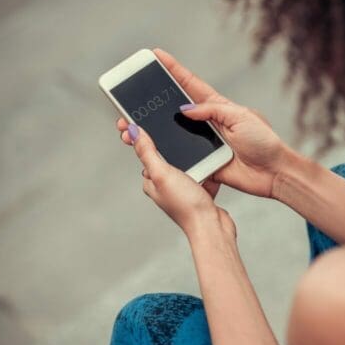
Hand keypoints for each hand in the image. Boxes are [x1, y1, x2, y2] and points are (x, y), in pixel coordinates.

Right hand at [116, 48, 290, 197]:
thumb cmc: (263, 141)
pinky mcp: (205, 162)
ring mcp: (205, 143)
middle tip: (132, 98)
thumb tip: (185, 110)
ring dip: (155, 130)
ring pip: (174, 133)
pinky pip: (182, 157)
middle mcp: (208, 123)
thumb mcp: (241, 117)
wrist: (273, 172)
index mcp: (218, 107)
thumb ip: (212, 110)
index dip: (173, 70)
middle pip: (175, 109)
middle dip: (154, 102)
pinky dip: (167, 154)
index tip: (156, 56)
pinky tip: (150, 150)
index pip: (191, 85)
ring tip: (132, 127)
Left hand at [127, 123, 234, 237]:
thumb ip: (147, 152)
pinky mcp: (199, 190)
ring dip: (194, 156)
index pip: (144, 152)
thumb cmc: (187, 206)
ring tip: (198, 152)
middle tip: (177, 133)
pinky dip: (207, 167)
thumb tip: (132, 132)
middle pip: (167, 154)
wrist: (212, 226)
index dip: (141, 135)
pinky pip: (203, 171)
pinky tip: (210, 164)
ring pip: (187, 162)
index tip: (137, 118)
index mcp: (151, 180)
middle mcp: (165, 184)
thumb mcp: (162, 173)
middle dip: (173, 145)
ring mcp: (183, 187)